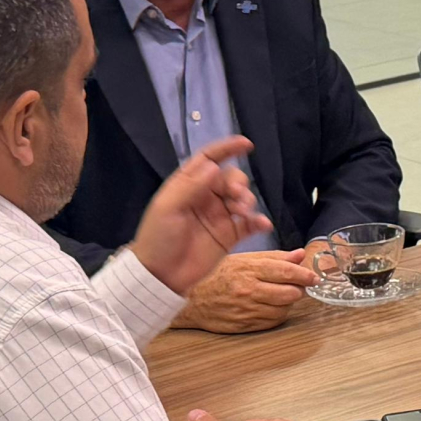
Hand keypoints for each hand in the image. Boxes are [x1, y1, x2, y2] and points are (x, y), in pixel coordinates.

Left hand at [132, 138, 270, 296]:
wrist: (161, 275)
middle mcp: (206, 197)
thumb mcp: (168, 208)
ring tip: (243, 211)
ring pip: (243, 199)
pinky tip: (262, 224)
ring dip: (248, 200)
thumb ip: (190, 185)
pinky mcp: (230, 236)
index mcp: (189, 186)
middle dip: (239, 183)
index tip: (246, 144)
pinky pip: (250, 224)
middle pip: (231, 179)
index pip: (209, 160)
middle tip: (238, 196)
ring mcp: (220, 216)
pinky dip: (259, 221)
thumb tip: (213, 165)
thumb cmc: (158, 238)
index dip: (227, 149)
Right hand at [176, 248, 316, 333]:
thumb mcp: (242, 258)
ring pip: (283, 309)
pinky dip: (277, 314)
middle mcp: (249, 291)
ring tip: (280, 295)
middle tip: (298, 286)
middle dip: (299, 289)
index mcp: (248, 270)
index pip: (286, 272)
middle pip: (289, 293)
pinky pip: (272, 322)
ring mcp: (247, 310)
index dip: (304, 275)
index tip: (314, 277)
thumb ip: (272, 257)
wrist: (190, 301)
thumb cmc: (215, 276)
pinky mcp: (245, 326)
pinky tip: (270, 306)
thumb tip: (299, 255)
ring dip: (288, 302)